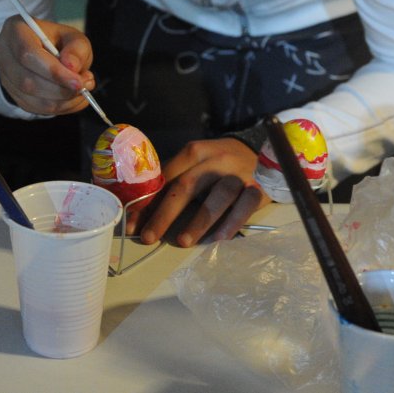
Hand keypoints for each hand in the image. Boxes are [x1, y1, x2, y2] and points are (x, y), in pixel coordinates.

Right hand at [0, 14, 96, 115]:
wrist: (42, 51)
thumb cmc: (57, 41)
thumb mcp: (73, 36)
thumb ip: (77, 48)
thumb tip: (72, 67)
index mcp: (15, 30)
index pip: (28, 54)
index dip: (54, 72)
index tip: (78, 82)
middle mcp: (3, 53)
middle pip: (27, 81)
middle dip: (60, 90)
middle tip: (84, 86)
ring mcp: (4, 76)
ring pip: (31, 99)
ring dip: (62, 101)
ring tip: (82, 90)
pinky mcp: (12, 94)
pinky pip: (35, 108)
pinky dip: (59, 108)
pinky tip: (72, 98)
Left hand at [131, 138, 269, 247]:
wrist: (260, 153)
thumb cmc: (218, 163)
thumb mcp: (196, 161)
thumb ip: (174, 177)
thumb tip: (142, 207)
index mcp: (195, 152)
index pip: (166, 177)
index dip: (148, 201)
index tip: (133, 223)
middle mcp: (216, 160)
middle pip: (187, 186)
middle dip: (165, 214)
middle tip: (149, 237)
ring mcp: (238, 175)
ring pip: (217, 197)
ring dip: (198, 221)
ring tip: (182, 241)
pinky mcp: (258, 189)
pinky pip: (244, 208)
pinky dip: (231, 224)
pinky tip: (217, 240)